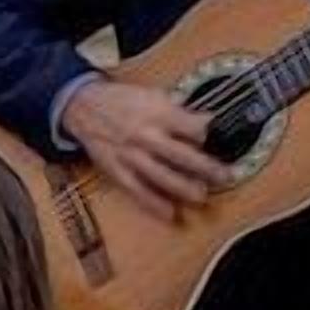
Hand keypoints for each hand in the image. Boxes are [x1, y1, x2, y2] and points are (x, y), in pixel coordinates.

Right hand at [59, 79, 233, 219]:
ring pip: (160, 175)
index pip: (189, 126)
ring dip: (182, 187)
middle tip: (225, 176)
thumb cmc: (121, 100)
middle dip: (205, 167)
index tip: (221, 139)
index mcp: (156, 113)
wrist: (84, 106)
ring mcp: (131, 155)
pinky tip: (169, 214)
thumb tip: (206, 120)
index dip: (206, 132)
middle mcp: (145, 135)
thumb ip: (178, 110)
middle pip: (180, 154)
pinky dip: (153, 203)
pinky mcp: (117, 170)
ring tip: (201, 197)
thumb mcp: (151, 94)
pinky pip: (137, 190)